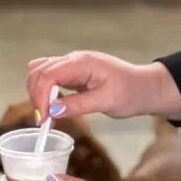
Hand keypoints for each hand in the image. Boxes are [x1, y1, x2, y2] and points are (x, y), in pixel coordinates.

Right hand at [27, 52, 180, 122]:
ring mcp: (72, 65)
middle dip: (36, 95)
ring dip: (38, 92)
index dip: (40, 97)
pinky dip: (45, 92)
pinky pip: (50, 78)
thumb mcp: (107, 102)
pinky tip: (55, 108)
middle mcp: (73, 60)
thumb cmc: (131, 92)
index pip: (48, 75)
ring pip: (40, 71)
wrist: (145, 87)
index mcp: (81, 63)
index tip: (43, 119)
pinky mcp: (73, 73)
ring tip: (48, 115)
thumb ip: (79, 105)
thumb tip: (52, 110)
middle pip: (38, 70)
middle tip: (44, 120)